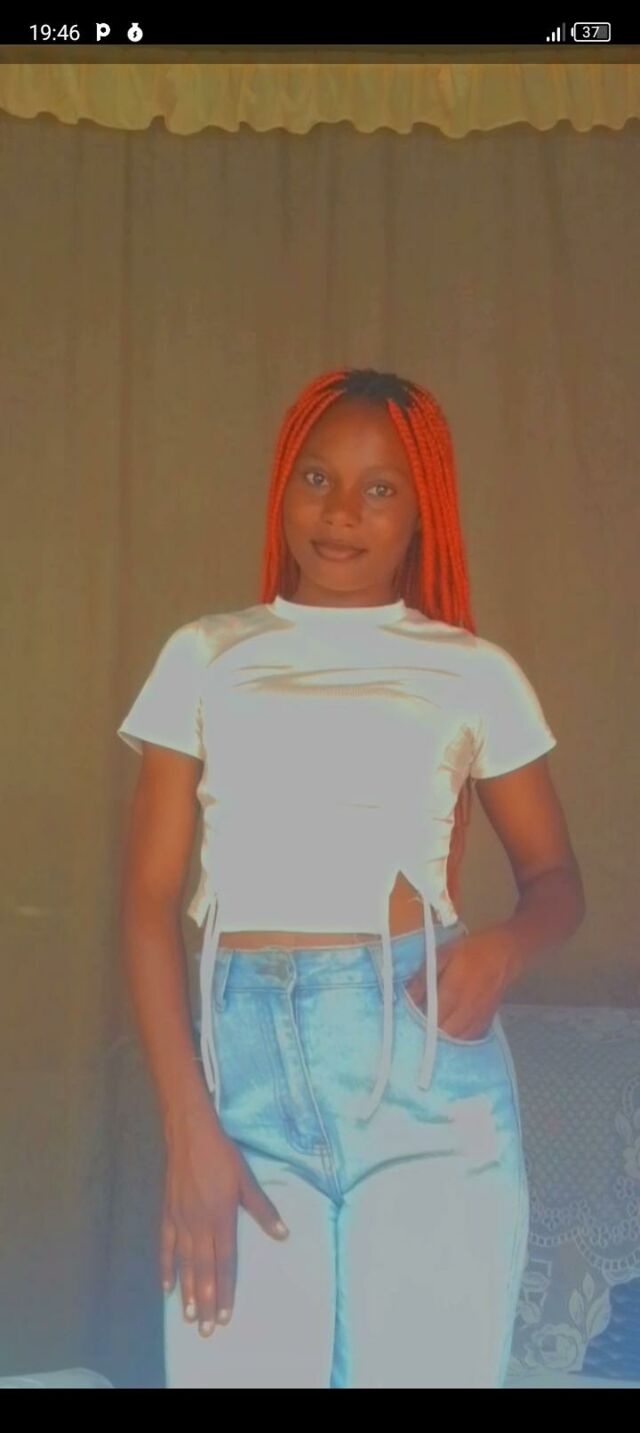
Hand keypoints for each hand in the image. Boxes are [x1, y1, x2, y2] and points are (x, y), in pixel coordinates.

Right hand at [161, 1104, 288, 1337]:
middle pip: (204, 1271)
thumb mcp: (247, 1180)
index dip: (226, 1290)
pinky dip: (166, 1269)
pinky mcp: (167, 1215)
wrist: (189, 1136)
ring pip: (185, 1264)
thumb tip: (283, 1234)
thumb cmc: (222, 1156)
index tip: (227, 1315)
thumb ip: (263, 1210)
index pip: (225, 1262)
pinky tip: (167, 1288)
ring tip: (190, 1319)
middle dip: (207, 1303)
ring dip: (188, 1293)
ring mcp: (180, 1222)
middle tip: (207, 1331)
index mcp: (221, 1219)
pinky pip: (166, 1247)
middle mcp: (199, 1226)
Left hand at [403, 924, 517, 1040]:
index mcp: (453, 991)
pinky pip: (468, 1039)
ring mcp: (477, 1018)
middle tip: (417, 1025)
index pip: (431, 1018)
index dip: (417, 1022)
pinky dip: (456, 1040)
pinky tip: (448, 1033)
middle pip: (443, 1034)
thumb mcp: (443, 954)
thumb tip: (408, 996)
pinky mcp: (485, 1022)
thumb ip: (424, 976)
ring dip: (441, 1039)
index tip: (407, 1019)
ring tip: (431, 1031)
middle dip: (428, 1033)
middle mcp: (466, 1009)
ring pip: (455, 1041)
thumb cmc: (471, 951)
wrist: (505, 955)